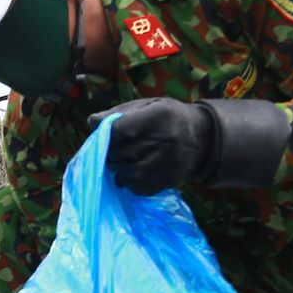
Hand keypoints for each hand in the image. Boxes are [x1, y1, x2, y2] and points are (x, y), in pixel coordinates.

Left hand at [94, 97, 291, 191]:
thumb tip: (91, 122)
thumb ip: (118, 113)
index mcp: (156, 117)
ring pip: (120, 172)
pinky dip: (128, 179)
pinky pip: (131, 186)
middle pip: (116, 154)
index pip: (117, 130)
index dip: (105, 135)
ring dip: (118, 166)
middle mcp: (161, 142)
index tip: (105, 134)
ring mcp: (161, 166)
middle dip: (110, 151)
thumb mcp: (147, 106)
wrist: (201, 139)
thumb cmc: (167, 118)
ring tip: (130, 156)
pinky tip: (139, 168)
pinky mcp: (161, 183)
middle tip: (118, 146)